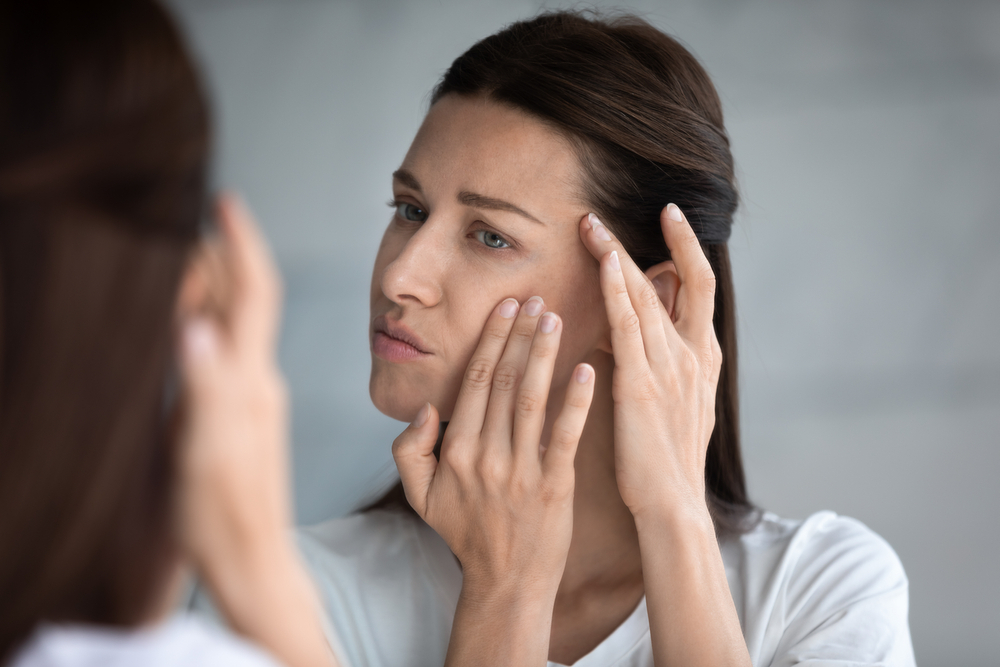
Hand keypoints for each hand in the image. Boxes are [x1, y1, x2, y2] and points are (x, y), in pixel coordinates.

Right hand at [176, 193, 288, 571]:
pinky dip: (207, 322)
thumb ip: (203, 388)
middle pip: (244, 301)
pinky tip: (192, 321)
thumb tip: (194, 325)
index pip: (253, 295)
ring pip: (234, 323)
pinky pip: (228, 351)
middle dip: (220, 255)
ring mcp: (252, 397)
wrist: (250, 558)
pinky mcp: (242, 415)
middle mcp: (258, 380)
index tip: (226, 204)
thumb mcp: (205, 450)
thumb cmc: (224, 513)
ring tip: (185, 255)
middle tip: (190, 220)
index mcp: (251, 380)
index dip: (241, 245)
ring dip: (213, 284)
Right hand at [392, 297, 594, 597]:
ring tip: (555, 318)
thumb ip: (409, 451)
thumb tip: (427, 409)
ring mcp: (521, 471)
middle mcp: (485, 456)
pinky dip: (577, 400)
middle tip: (535, 297)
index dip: (491, 340)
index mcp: (455, 452)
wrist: (507, 583)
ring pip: (533, 399)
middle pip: (505, 381)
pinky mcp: (555, 486)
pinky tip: (588, 369)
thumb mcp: (420, 496)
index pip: (475, 382)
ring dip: (544, 354)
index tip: (505, 307)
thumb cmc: (466, 535)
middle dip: (520, 334)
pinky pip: (566, 435)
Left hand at [579, 204, 721, 520]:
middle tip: (616, 212)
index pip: (700, 287)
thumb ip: (665, 366)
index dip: (687, 248)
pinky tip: (602, 261)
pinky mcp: (640, 382)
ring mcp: (669, 365)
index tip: (671, 218)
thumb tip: (636, 334)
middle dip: (652, 239)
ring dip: (617, 254)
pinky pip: (628, 324)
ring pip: (645, 295)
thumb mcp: (679, 406)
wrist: (672, 504)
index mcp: (705, 358)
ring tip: (591, 224)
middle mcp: (693, 353)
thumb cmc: (668, 461)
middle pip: (676, 279)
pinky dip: (616, 288)